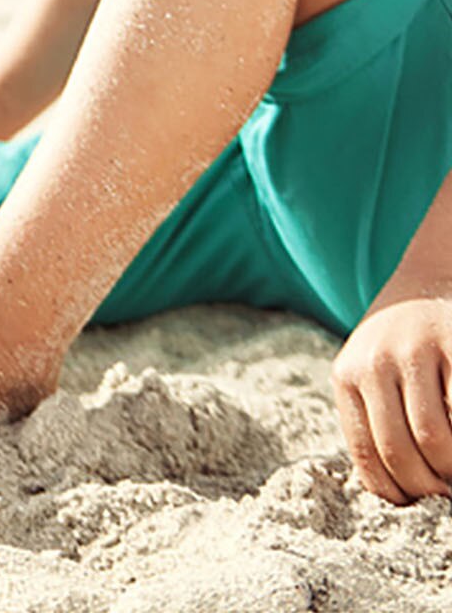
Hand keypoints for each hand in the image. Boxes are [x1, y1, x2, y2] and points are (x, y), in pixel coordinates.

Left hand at [332, 296, 451, 502]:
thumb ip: (373, 418)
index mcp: (348, 375)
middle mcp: (374, 361)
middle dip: (430, 487)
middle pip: (400, 450)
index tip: (418, 506)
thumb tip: (392, 491)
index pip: (367, 453)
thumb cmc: (400, 349)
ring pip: (434, 436)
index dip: (396, 493)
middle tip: (447, 495)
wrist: (424, 284)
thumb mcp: (372, 373)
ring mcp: (415, 351)